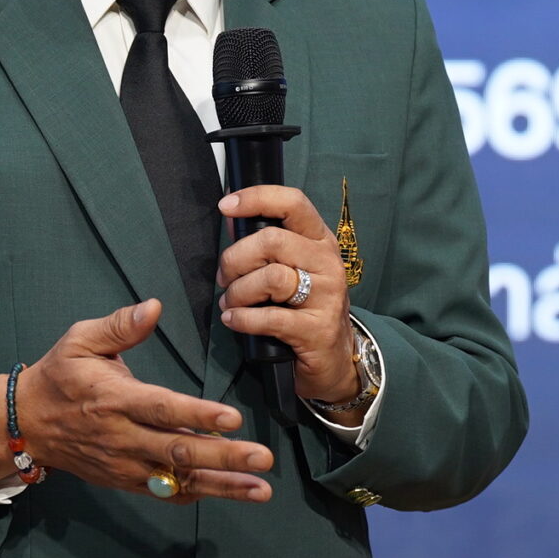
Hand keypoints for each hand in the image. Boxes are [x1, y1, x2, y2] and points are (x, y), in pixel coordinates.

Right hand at [0, 300, 273, 503]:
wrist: (25, 423)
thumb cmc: (59, 376)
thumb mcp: (79, 340)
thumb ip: (119, 325)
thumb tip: (154, 306)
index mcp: (113, 399)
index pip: (160, 410)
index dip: (197, 416)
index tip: (232, 418)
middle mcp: (121, 437)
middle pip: (178, 451)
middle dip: (225, 457)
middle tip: (263, 459)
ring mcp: (124, 465)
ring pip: (178, 479)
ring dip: (222, 486)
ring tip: (260, 489)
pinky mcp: (124, 481)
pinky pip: (165, 493)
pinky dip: (198, 494)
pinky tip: (231, 493)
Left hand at [215, 185, 359, 411]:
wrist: (334, 359)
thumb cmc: (304, 308)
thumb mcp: (292, 269)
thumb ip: (264, 244)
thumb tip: (231, 218)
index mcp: (320, 241)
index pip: (293, 203)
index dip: (257, 198)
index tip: (226, 205)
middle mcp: (328, 263)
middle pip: (272, 241)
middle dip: (235, 259)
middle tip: (224, 278)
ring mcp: (327, 296)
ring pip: (271, 278)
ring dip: (238, 292)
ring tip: (230, 303)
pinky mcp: (318, 329)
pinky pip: (270, 317)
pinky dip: (242, 319)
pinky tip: (233, 321)